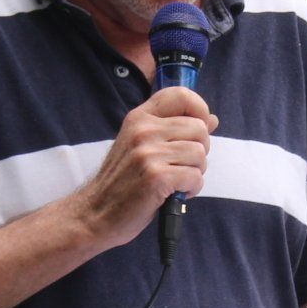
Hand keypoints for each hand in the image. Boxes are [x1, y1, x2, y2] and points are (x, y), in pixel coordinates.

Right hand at [72, 86, 217, 249]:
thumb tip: (211, 119)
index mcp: (140, 118)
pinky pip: (196, 177)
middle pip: (199, 129)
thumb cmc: (122, 182)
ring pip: (200, 154)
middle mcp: (143, 130)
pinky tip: (174, 194)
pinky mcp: (157, 177)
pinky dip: (191, 189)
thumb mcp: (141, 146)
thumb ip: (174, 130)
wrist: (95, 213)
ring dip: (195, 172)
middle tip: (181, 166)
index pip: (180, 94)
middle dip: (199, 151)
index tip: (198, 129)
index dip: (199, 109)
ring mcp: (149, 153)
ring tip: (176, 181)